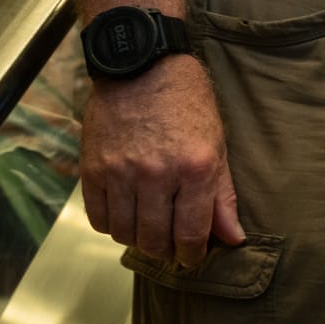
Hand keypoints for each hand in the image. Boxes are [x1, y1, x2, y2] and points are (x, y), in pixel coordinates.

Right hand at [79, 55, 244, 266]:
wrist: (142, 65)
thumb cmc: (186, 102)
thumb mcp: (216, 143)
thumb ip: (222, 195)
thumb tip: (232, 237)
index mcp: (195, 168)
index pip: (191, 234)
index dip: (192, 254)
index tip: (192, 257)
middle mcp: (156, 174)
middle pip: (155, 240)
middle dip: (165, 250)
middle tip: (170, 243)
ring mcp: (120, 173)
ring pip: (125, 233)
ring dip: (138, 238)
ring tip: (148, 225)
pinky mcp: (92, 170)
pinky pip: (98, 218)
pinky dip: (112, 224)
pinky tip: (125, 213)